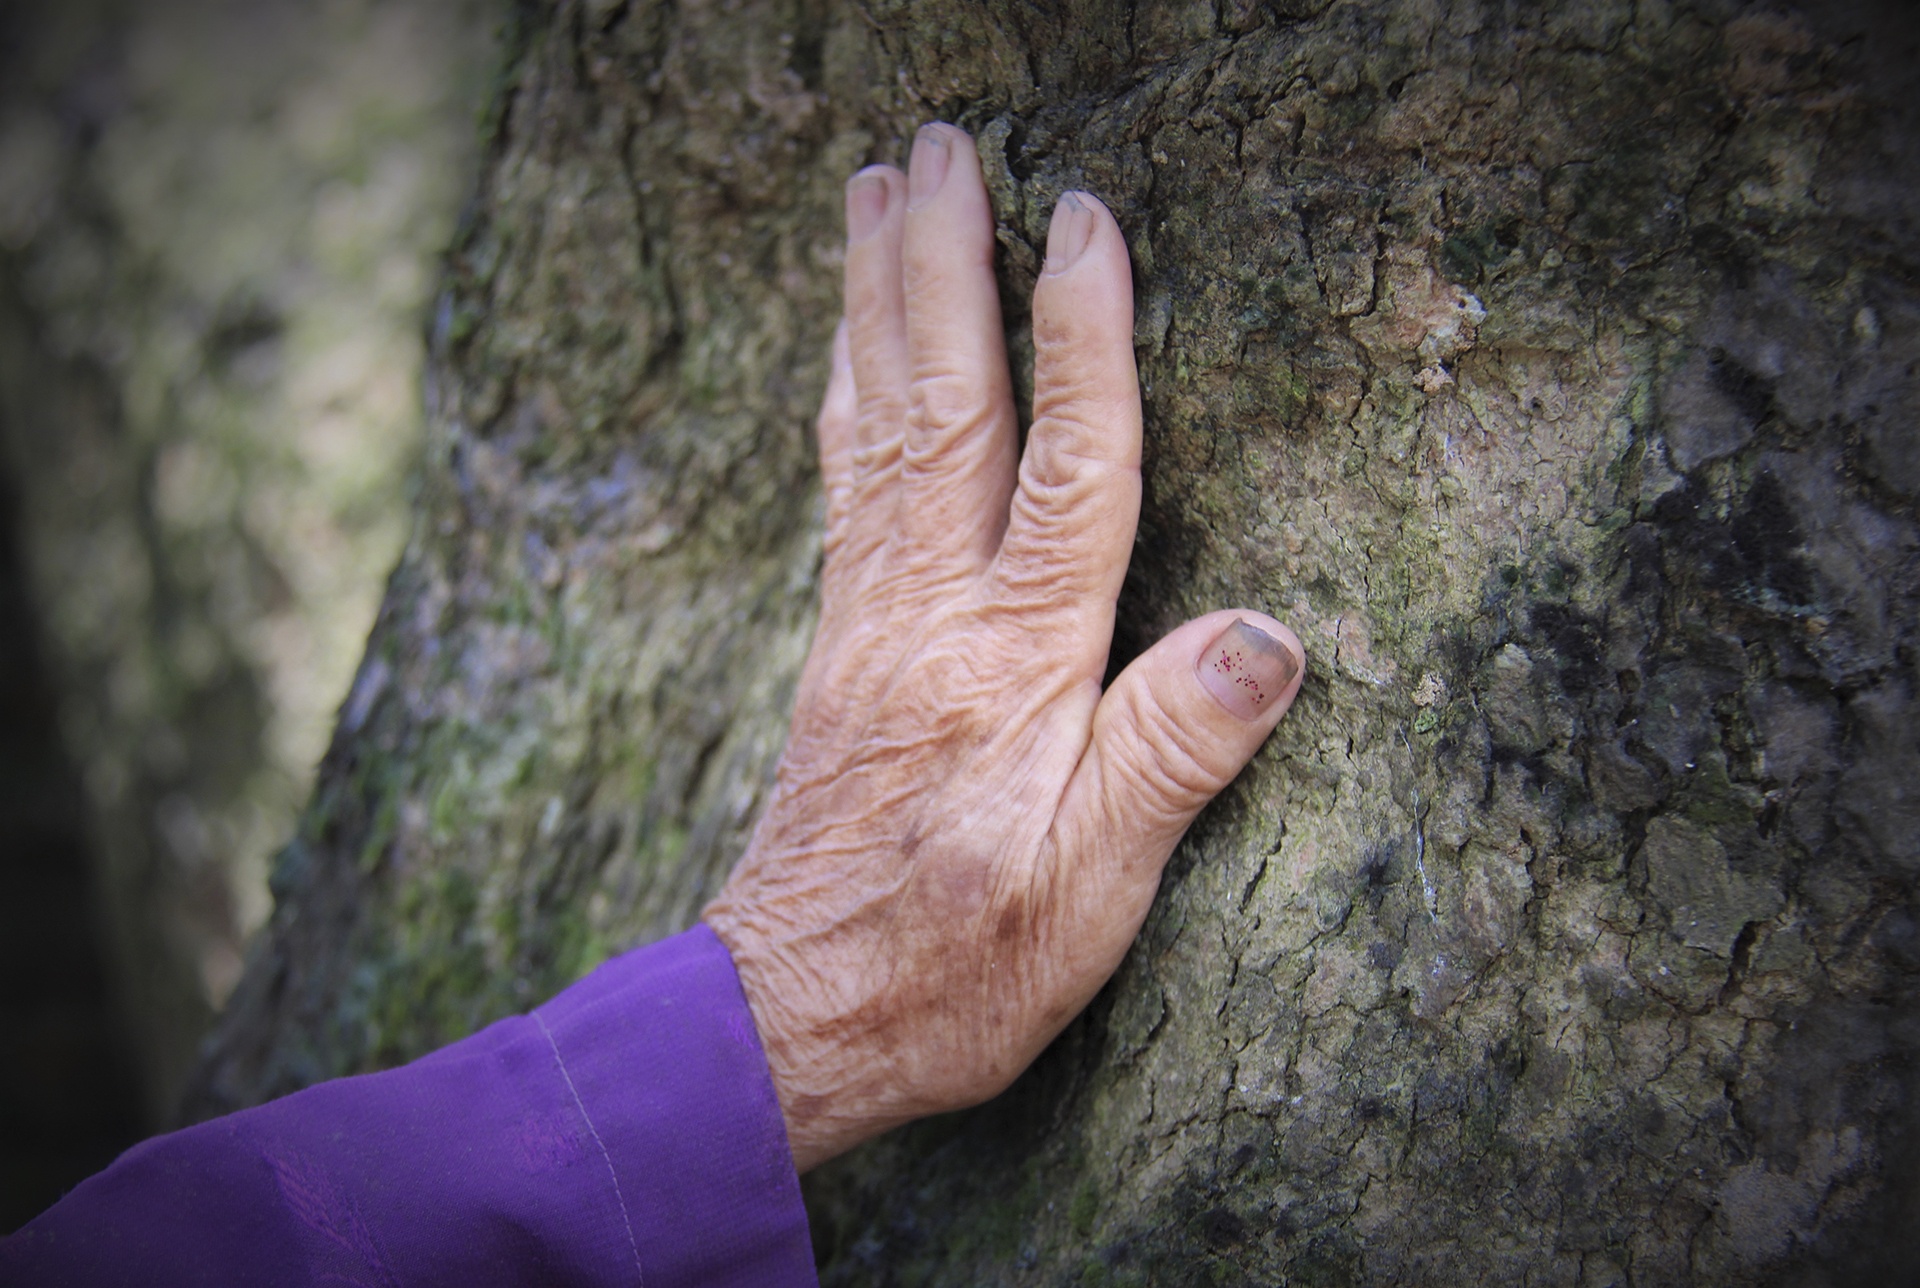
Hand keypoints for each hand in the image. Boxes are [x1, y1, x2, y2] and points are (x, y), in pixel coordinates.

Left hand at [702, 123, 1304, 1171]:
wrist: (791, 1017)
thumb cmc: (955, 967)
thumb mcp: (1094, 895)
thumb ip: (1172, 755)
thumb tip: (1271, 634)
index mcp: (1010, 660)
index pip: (1068, 468)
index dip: (1084, 339)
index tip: (1086, 220)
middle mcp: (926, 612)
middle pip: (938, 406)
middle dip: (938, 266)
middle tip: (935, 145)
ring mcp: (868, 618)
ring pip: (873, 423)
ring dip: (873, 300)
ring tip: (871, 193)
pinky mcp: (837, 643)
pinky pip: (839, 480)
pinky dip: (842, 390)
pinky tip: (842, 346)